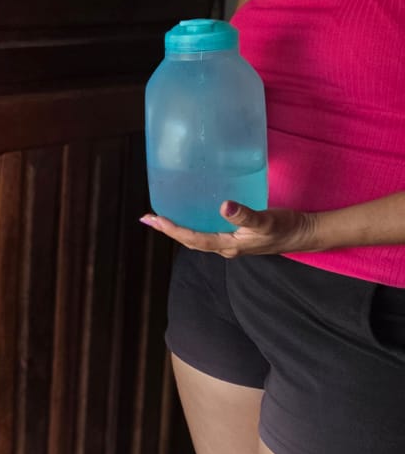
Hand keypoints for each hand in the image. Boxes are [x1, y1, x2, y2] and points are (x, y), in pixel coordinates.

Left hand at [141, 201, 319, 256]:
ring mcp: (230, 242)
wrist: (304, 234)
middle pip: (190, 240)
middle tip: (149, 218)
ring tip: (162, 217)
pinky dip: (194, 223)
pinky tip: (191, 212)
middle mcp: (225, 246)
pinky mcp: (235, 235)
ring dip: (179, 227)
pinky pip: (207, 231)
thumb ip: (245, 215)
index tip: (154, 220)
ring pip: (197, 236)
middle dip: (169, 230)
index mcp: (228, 245)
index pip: (193, 239)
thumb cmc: (286, 228)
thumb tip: (224, 206)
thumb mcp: (266, 221)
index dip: (173, 230)